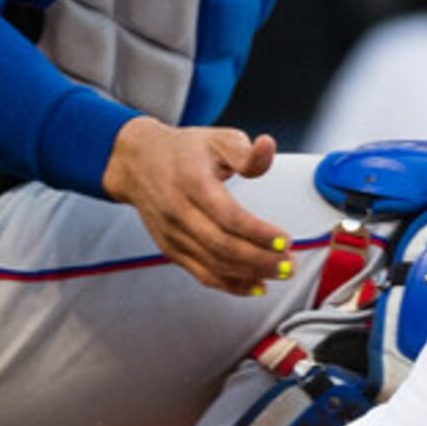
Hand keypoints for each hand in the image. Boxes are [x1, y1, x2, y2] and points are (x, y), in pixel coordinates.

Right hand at [104, 118, 292, 294]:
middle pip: (223, 246)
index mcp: (193, 183)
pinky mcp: (171, 249)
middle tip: (289, 264)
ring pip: (214, 265)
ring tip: (280, 273)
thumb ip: (245, 152)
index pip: (229, 216)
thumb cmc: (181, 152)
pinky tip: (255, 285)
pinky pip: (202, 274)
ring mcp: (173, 234)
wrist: (137, 163)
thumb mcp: (216, 139)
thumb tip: (267, 147)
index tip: (284, 240)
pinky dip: (230, 285)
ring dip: (250, 275)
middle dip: (261, 260)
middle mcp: (179, 212)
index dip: (258, 233)